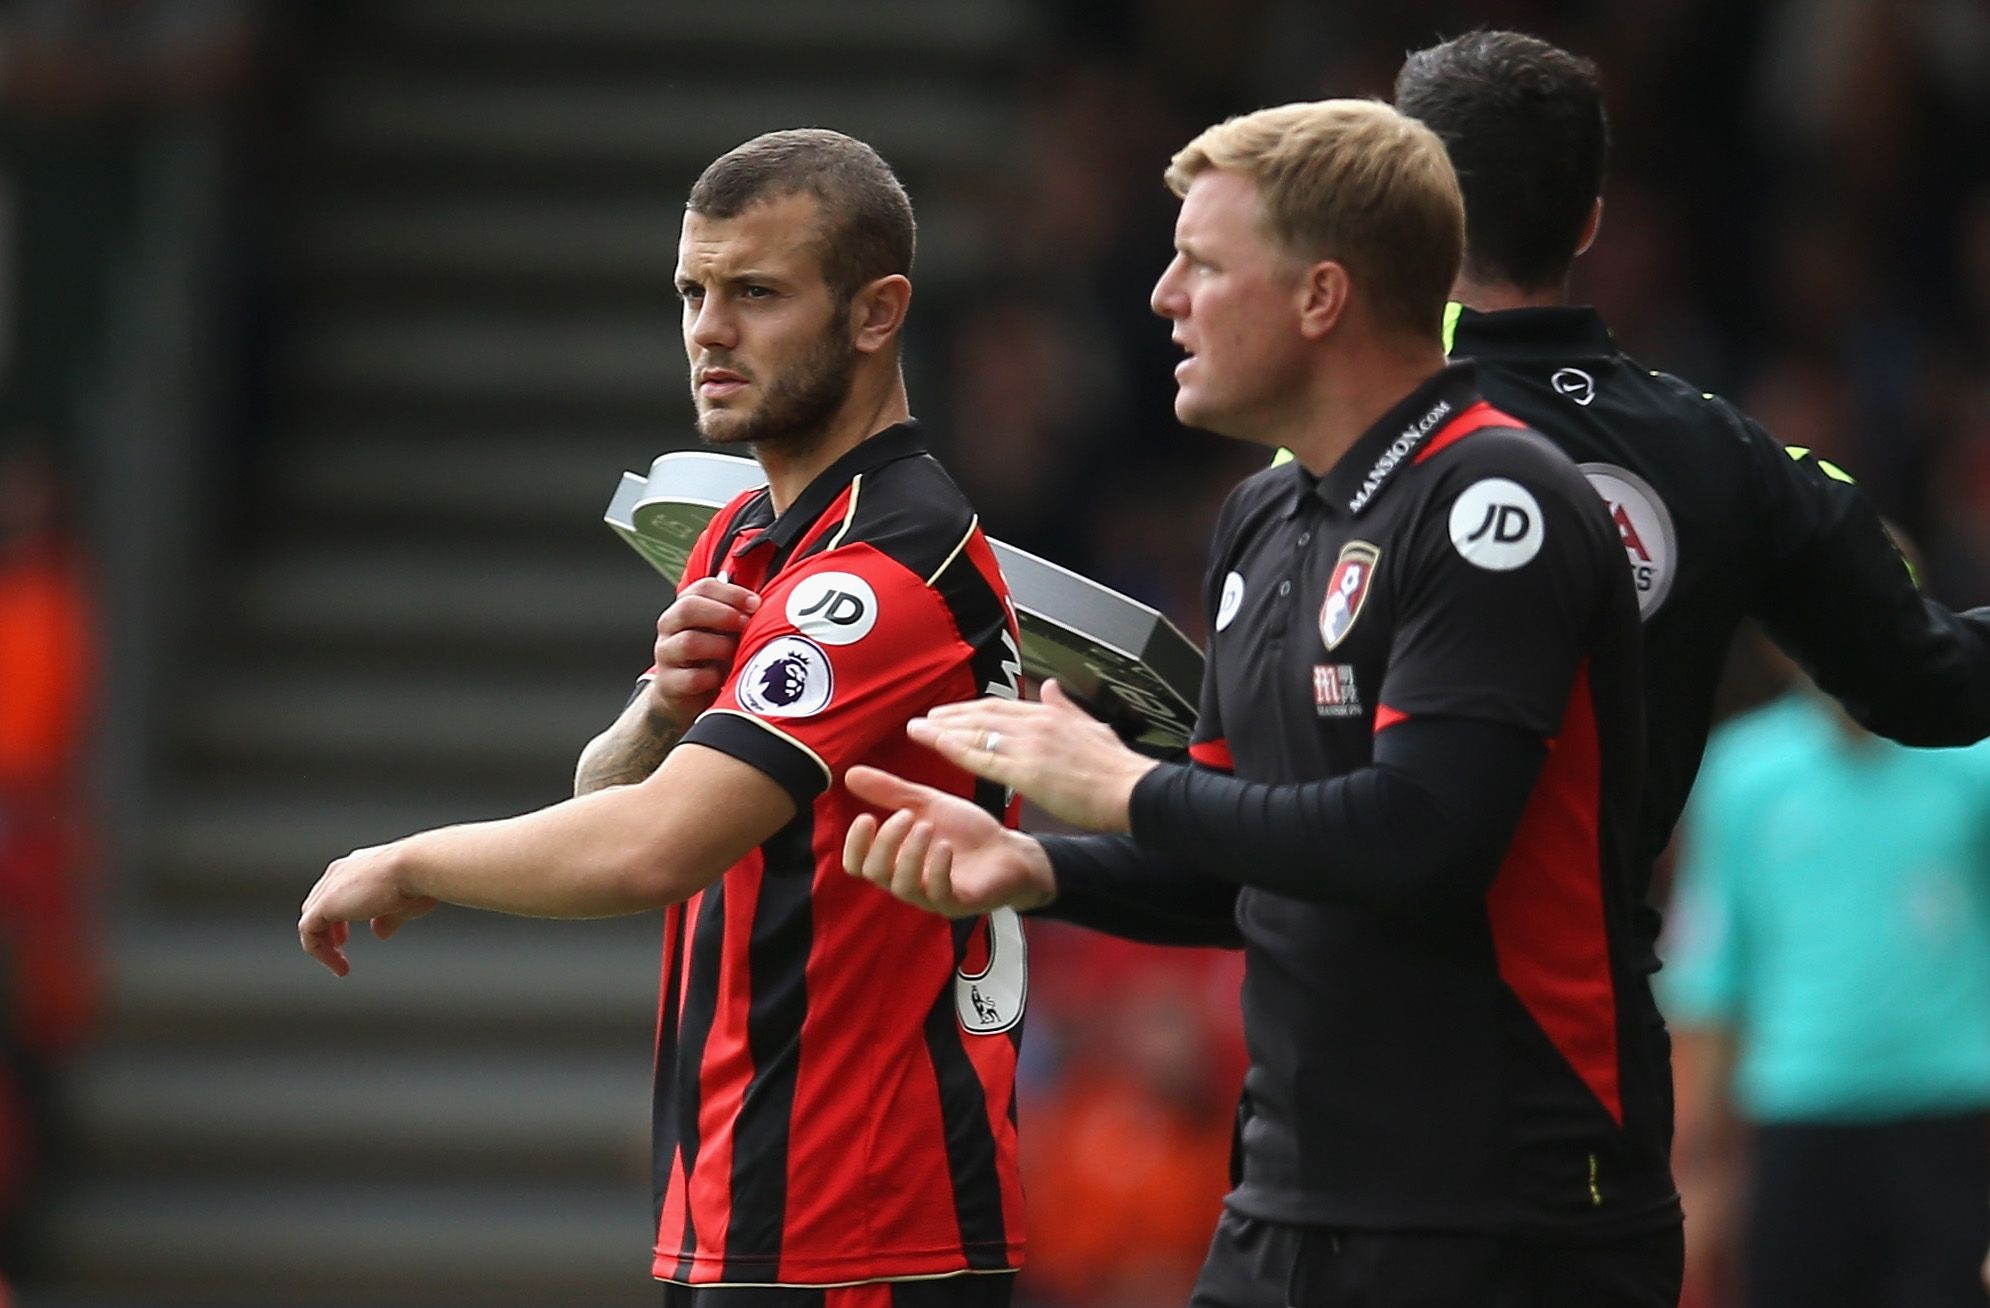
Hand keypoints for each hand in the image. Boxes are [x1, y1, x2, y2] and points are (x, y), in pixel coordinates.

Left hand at [298, 841, 437, 975]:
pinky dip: (319, 950)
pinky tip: (339, 965)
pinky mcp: (323, 904)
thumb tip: (380, 934)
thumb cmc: (416, 881)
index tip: (345, 936)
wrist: (414, 867)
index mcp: (357, 866)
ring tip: (338, 963)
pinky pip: (309, 932)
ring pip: (311, 919)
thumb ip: (386, 920)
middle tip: (339, 947)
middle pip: (317, 903)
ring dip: (322, 943)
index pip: (336, 891)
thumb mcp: (401, 905)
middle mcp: (339, 872)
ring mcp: (329, 886)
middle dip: (326, 928)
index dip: (339, 916)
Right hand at [649, 578, 759, 727]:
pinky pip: (692, 678)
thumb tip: (773, 606)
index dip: (731, 593)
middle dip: (724, 614)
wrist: (686, 697)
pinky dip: (714, 678)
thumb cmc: (712, 659)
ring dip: (721, 646)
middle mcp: (670, 627)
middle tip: (747, 625)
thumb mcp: (724, 633)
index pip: (702, 588)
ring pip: (689, 642)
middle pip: (688, 608)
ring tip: (738, 654)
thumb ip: (738, 617)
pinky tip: (726, 679)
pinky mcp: (668, 684)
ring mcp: (666, 656)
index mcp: (684, 608)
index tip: (756, 603)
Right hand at [843, 766, 1055, 916]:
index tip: (866, 817)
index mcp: (895, 859)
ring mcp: (932, 896)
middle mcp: (908, 881)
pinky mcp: (958, 903)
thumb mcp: (926, 804)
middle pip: (876, 873)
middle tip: (906, 816)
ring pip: (902, 886)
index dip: (855, 844)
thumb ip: (891, 792)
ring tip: (926, 827)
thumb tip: (850, 773)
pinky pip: (938, 894)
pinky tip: (945, 846)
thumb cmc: (966, 832)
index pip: (858, 864)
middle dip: (885, 842)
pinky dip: (937, 868)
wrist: (1010, 849)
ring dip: (909, 854)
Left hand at [909, 679, 1156, 832]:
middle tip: (924, 719)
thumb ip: (1066, 707)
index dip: (970, 709)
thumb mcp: (1092, 725)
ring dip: (943, 730)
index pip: (1000, 706)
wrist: (1132, 791)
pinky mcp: (1027, 772)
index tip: (950, 712)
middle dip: (949, 716)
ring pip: (976, 733)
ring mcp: (1029, 746)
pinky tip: (937, 746)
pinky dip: (956, 749)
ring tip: (919, 731)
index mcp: (1050, 714)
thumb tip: (1052, 687)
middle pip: (982, 714)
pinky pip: (982, 758)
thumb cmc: (1117, 769)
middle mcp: (1036, 723)